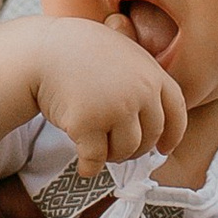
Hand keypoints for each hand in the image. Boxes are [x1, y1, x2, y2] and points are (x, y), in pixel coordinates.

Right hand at [31, 17, 184, 172]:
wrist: (40, 52)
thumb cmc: (79, 52)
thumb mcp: (121, 50)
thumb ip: (143, 76)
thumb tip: (159, 117)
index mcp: (151, 73)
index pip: (176, 111)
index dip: (172, 134)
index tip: (164, 148)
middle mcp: (140, 91)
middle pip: (149, 138)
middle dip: (133, 149)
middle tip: (115, 148)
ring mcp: (115, 107)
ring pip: (125, 151)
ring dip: (111, 156)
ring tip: (97, 146)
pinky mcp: (88, 123)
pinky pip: (96, 159)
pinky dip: (90, 167)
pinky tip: (83, 166)